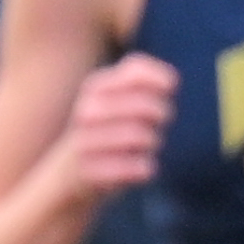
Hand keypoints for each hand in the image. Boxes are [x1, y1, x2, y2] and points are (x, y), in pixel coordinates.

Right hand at [58, 54, 178, 195]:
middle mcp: (87, 111)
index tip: (169, 89)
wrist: (72, 169)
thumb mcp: (119, 98)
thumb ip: (143, 82)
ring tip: (147, 145)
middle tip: (159, 121)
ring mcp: (85, 141)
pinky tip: (144, 167)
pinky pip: (134, 167)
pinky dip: (145, 167)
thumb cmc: (110, 127)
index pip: (136, 71)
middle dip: (162, 113)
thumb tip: (171, 81)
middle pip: (145, 105)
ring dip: (153, 141)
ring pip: (140, 137)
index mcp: (94, 87)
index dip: (161, 79)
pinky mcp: (91, 172)